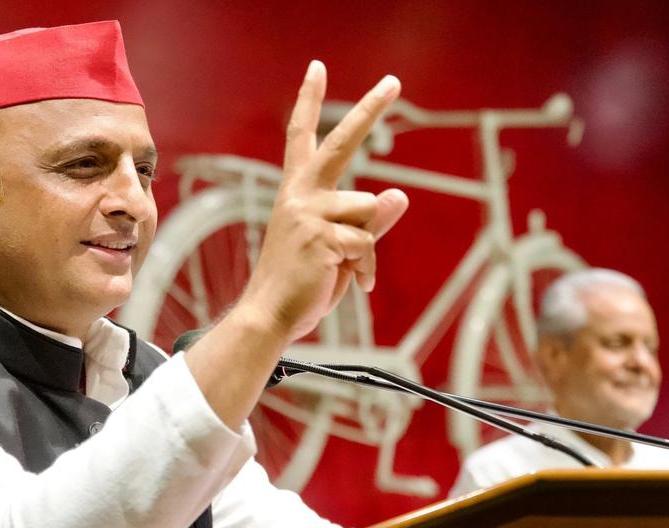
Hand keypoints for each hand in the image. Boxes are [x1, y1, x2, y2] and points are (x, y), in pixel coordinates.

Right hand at [184, 61, 408, 429]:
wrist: (268, 317)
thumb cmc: (300, 285)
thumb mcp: (338, 250)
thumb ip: (368, 223)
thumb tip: (400, 195)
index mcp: (297, 194)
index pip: (302, 138)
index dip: (308, 102)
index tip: (316, 69)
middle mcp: (299, 196)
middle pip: (341, 143)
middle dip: (368, 111)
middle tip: (393, 82)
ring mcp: (309, 214)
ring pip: (367, 212)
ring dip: (365, 249)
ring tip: (345, 273)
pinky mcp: (321, 237)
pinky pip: (366, 244)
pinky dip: (364, 268)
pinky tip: (350, 284)